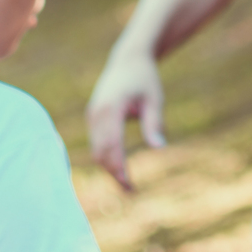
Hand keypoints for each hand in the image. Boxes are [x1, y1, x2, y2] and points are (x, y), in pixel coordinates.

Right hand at [86, 50, 166, 190]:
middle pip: (101, 151)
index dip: (118, 167)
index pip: (112, 144)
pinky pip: (96, 143)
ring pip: (96, 150)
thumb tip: (159, 148)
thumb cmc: (145, 79)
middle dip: (114, 173)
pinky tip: (120, 169)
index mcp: (111, 108)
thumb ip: (154, 123)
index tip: (129, 184)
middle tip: (131, 191)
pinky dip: (106, 158)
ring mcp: (92, 115)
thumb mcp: (154, 99)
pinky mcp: (93, 117)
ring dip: (109, 168)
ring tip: (127, 184)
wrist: (128, 59)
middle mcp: (97, 113)